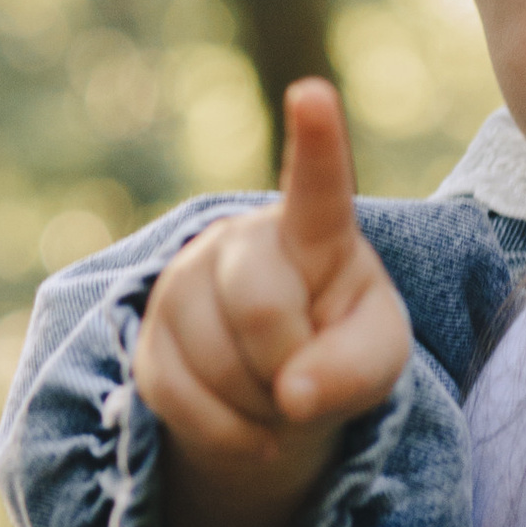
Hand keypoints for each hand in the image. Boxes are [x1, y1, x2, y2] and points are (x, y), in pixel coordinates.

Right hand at [132, 80, 412, 526]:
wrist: (281, 390)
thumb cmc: (344, 350)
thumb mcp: (379, 357)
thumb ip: (357, 369)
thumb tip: (294, 395)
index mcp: (314, 232)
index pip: (317, 187)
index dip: (317, 142)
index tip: (313, 92)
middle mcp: (240, 242)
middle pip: (259, 307)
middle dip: (290, 363)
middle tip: (308, 381)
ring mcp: (184, 285)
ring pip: (212, 360)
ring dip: (258, 406)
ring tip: (276, 396)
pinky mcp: (146, 338)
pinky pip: (176, 397)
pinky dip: (224, 434)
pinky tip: (249, 428)